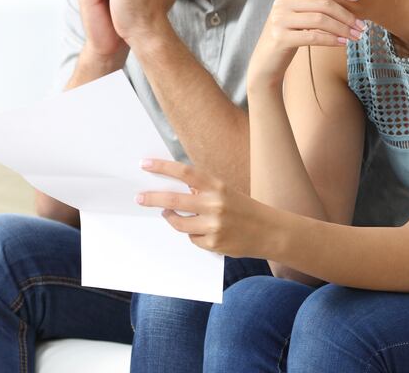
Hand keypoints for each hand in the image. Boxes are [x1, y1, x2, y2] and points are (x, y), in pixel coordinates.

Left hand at [135, 159, 272, 258]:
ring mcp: (213, 225)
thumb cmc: (243, 209)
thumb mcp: (225, 192)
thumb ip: (202, 190)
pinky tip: (205, 231)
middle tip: (139, 198)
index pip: (185, 172)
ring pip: (179, 223)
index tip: (144, 165)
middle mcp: (214, 204)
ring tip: (169, 214)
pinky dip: (193, 234)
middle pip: (174, 199)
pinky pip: (192, 238)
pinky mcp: (213, 243)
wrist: (270, 232)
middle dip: (152, 198)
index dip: (162, 167)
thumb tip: (173, 190)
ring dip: (171, 218)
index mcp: (217, 186)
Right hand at [247, 0, 364, 86]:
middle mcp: (281, 2)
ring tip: (356, 36)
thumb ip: (312, 3)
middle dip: (347, 15)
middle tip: (362, 26)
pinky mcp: (280, 38)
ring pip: (320, 20)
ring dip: (343, 28)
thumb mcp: (296, 15)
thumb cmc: (288, 36)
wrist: (265, 61)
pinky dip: (332, 40)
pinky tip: (343, 43)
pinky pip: (313, 37)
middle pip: (323, 3)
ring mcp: (279, 19)